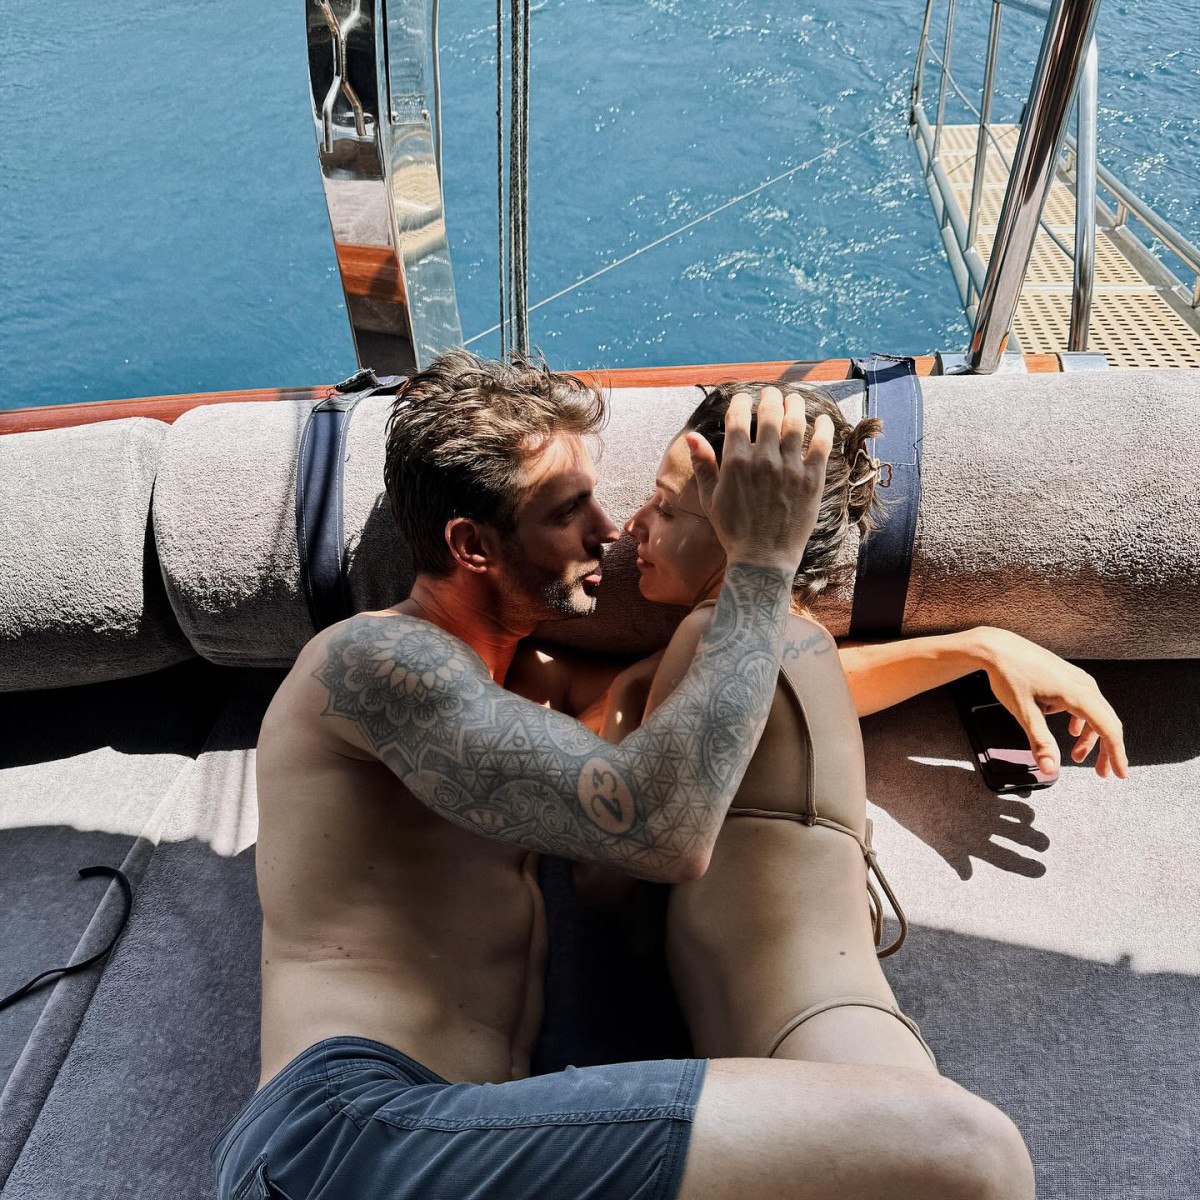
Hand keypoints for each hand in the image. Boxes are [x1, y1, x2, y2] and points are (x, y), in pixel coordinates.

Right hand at [687, 388, 833, 574]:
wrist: (763, 559)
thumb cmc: (733, 530)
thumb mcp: (710, 498)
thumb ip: (703, 465)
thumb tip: (692, 437)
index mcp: (736, 462)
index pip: (738, 417)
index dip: (740, 402)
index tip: (743, 398)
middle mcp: (763, 459)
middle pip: (769, 413)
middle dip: (770, 398)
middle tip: (771, 393)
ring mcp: (790, 468)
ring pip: (796, 423)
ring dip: (795, 405)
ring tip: (794, 399)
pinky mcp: (812, 479)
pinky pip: (821, 445)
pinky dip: (824, 427)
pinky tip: (823, 419)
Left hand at [977, 627, 1127, 779]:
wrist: (998, 648)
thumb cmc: (1010, 675)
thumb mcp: (1024, 713)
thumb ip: (1040, 742)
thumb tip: (1050, 768)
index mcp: (1078, 694)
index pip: (1108, 729)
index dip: (1117, 754)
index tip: (1120, 774)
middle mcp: (1084, 685)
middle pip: (1107, 722)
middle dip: (1106, 750)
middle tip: (1102, 773)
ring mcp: (1078, 680)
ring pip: (1096, 714)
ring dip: (1090, 738)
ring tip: (1077, 756)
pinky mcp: (1069, 678)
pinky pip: (1085, 704)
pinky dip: (1082, 722)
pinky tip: (1071, 731)